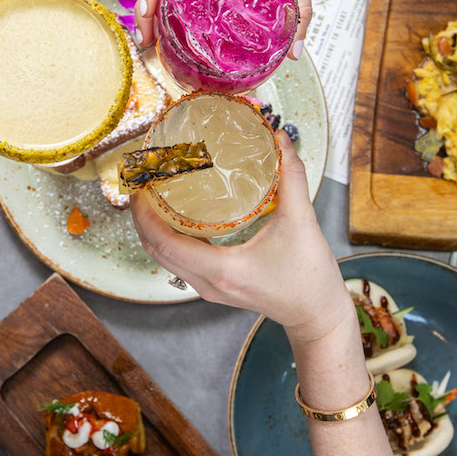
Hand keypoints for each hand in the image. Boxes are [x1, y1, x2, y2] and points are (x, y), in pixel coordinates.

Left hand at [131, 131, 349, 343]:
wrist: (317, 315)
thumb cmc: (310, 278)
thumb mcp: (302, 222)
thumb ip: (292, 177)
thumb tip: (280, 140)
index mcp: (222, 269)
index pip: (165, 243)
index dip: (144, 215)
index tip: (139, 186)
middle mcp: (208, 283)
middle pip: (156, 251)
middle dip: (141, 218)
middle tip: (140, 184)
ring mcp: (209, 288)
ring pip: (165, 259)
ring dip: (152, 230)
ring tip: (151, 196)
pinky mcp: (215, 287)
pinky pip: (179, 262)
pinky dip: (168, 240)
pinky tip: (175, 217)